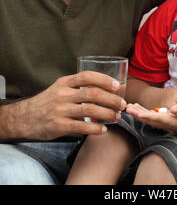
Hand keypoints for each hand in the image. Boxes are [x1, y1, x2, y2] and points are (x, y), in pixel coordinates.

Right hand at [0, 71, 125, 140]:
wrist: (24, 118)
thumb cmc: (47, 102)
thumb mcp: (59, 88)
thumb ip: (76, 87)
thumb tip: (103, 88)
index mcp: (64, 83)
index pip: (87, 76)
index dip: (104, 80)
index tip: (117, 85)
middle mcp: (63, 95)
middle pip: (92, 94)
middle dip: (111, 99)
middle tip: (122, 104)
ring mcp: (60, 110)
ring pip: (90, 110)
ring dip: (107, 114)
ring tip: (117, 117)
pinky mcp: (58, 126)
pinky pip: (81, 127)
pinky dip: (95, 129)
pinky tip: (103, 130)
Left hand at [126, 102, 176, 131]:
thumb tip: (173, 109)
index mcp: (166, 120)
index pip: (153, 118)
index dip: (145, 115)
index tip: (137, 113)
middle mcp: (160, 121)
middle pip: (146, 118)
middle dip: (136, 113)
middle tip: (127, 108)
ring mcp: (158, 120)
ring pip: (144, 116)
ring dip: (136, 111)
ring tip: (128, 106)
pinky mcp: (158, 118)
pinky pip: (146, 114)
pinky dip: (140, 110)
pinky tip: (135, 106)